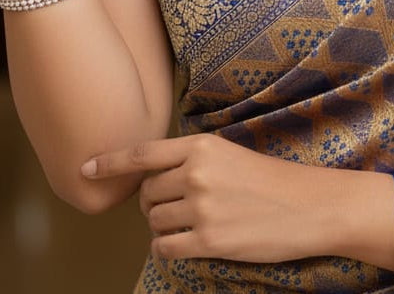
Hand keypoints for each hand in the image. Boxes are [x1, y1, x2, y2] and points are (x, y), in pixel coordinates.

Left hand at [81, 133, 393, 270]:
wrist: (309, 205)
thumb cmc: (270, 180)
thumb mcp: (229, 154)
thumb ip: (191, 160)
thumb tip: (153, 178)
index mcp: (201, 146)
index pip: (143, 154)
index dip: (109, 162)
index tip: (84, 168)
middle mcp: (197, 173)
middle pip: (146, 193)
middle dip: (154, 203)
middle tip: (179, 207)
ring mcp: (203, 207)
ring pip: (155, 221)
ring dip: (164, 227)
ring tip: (193, 223)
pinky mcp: (211, 239)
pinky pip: (166, 247)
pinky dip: (169, 248)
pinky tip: (188, 243)